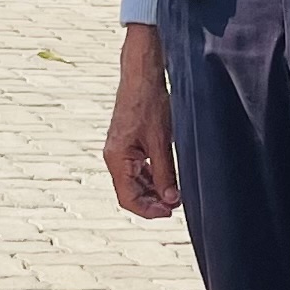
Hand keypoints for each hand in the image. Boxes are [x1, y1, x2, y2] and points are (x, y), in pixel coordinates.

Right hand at [104, 25, 179, 218]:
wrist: (141, 76)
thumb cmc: (148, 103)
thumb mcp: (161, 142)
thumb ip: (165, 173)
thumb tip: (171, 199)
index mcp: (117, 159)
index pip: (128, 198)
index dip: (149, 211)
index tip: (170, 213)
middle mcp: (114, 157)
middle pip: (129, 193)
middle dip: (152, 202)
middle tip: (176, 205)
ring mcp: (119, 151)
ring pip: (133, 182)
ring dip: (152, 191)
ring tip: (174, 194)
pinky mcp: (126, 144)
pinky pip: (136, 169)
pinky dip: (150, 177)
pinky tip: (166, 178)